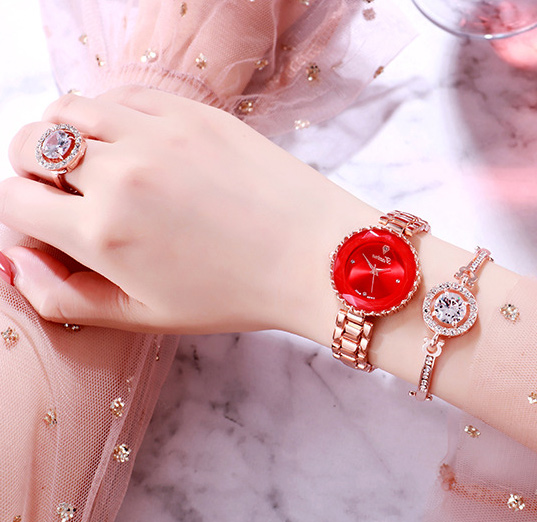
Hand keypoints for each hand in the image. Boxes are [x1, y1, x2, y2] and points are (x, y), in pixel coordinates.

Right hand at [2, 86, 372, 334]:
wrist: (311, 255)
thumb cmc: (234, 293)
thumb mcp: (144, 315)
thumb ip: (65, 298)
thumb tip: (17, 263)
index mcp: (103, 232)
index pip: (14, 202)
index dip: (23, 217)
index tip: (50, 227)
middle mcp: (120, 172)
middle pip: (29, 146)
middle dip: (33, 172)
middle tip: (67, 195)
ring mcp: (157, 131)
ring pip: (68, 110)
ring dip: (65, 136)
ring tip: (97, 165)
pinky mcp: (191, 110)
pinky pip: (121, 94)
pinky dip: (111, 115)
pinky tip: (135, 143)